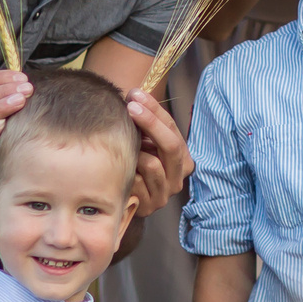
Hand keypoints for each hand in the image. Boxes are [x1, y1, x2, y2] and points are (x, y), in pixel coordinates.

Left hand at [124, 88, 190, 216]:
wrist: (126, 200)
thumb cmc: (135, 165)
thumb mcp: (146, 143)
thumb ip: (147, 124)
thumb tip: (134, 96)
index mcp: (183, 159)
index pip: (173, 129)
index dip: (154, 110)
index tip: (135, 95)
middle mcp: (179, 177)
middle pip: (171, 145)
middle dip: (150, 123)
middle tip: (130, 107)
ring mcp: (165, 194)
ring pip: (152, 164)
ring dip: (136, 152)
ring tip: (121, 146)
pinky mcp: (149, 206)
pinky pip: (136, 182)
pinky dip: (126, 171)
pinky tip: (118, 167)